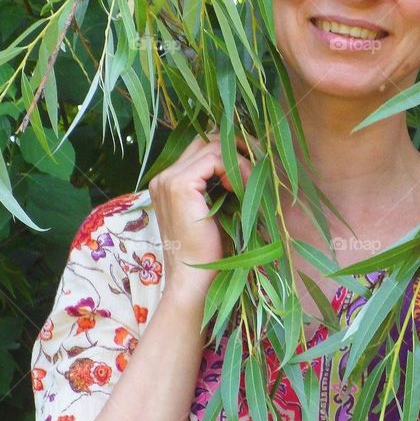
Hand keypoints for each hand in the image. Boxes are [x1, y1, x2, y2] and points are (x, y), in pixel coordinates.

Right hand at [148, 127, 257, 296]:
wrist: (195, 279)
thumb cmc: (208, 251)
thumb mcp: (215, 209)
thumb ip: (220, 185)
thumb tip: (245, 159)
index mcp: (168, 183)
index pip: (200, 149)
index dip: (228, 154)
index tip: (249, 172)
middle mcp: (163, 177)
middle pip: (204, 142)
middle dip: (234, 149)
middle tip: (256, 168)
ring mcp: (168, 180)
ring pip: (211, 147)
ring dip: (237, 161)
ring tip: (248, 185)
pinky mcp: (179, 185)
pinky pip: (214, 158)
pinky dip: (234, 168)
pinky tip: (240, 189)